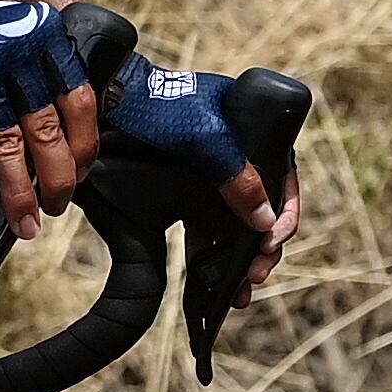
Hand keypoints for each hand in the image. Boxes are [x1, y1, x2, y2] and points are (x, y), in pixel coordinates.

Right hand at [0, 0, 102, 241]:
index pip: (80, 101)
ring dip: (18, 194)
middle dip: (56, 180)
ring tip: (25, 224)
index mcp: (42, 37)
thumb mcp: (16, 34)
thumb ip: (41, 75)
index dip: (83, 146)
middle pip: (46, 129)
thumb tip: (63, 150)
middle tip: (55, 208)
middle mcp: (13, 51)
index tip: (80, 174)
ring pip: (6, 146)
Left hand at [103, 58, 299, 304]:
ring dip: (238, 258)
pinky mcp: (183, 190)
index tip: (271, 244)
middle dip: (262, 248)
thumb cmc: (157, 107)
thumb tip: (265, 221)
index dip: (285, 215)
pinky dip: (210, 253)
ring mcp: (209, 174)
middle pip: (261, 208)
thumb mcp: (203, 138)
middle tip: (254, 278)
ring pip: (234, 223)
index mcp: (251, 133)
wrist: (105, 100)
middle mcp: (235, 155)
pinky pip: (205, 226)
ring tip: (237, 292)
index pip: (284, 178)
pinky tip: (209, 280)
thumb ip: (236, 177)